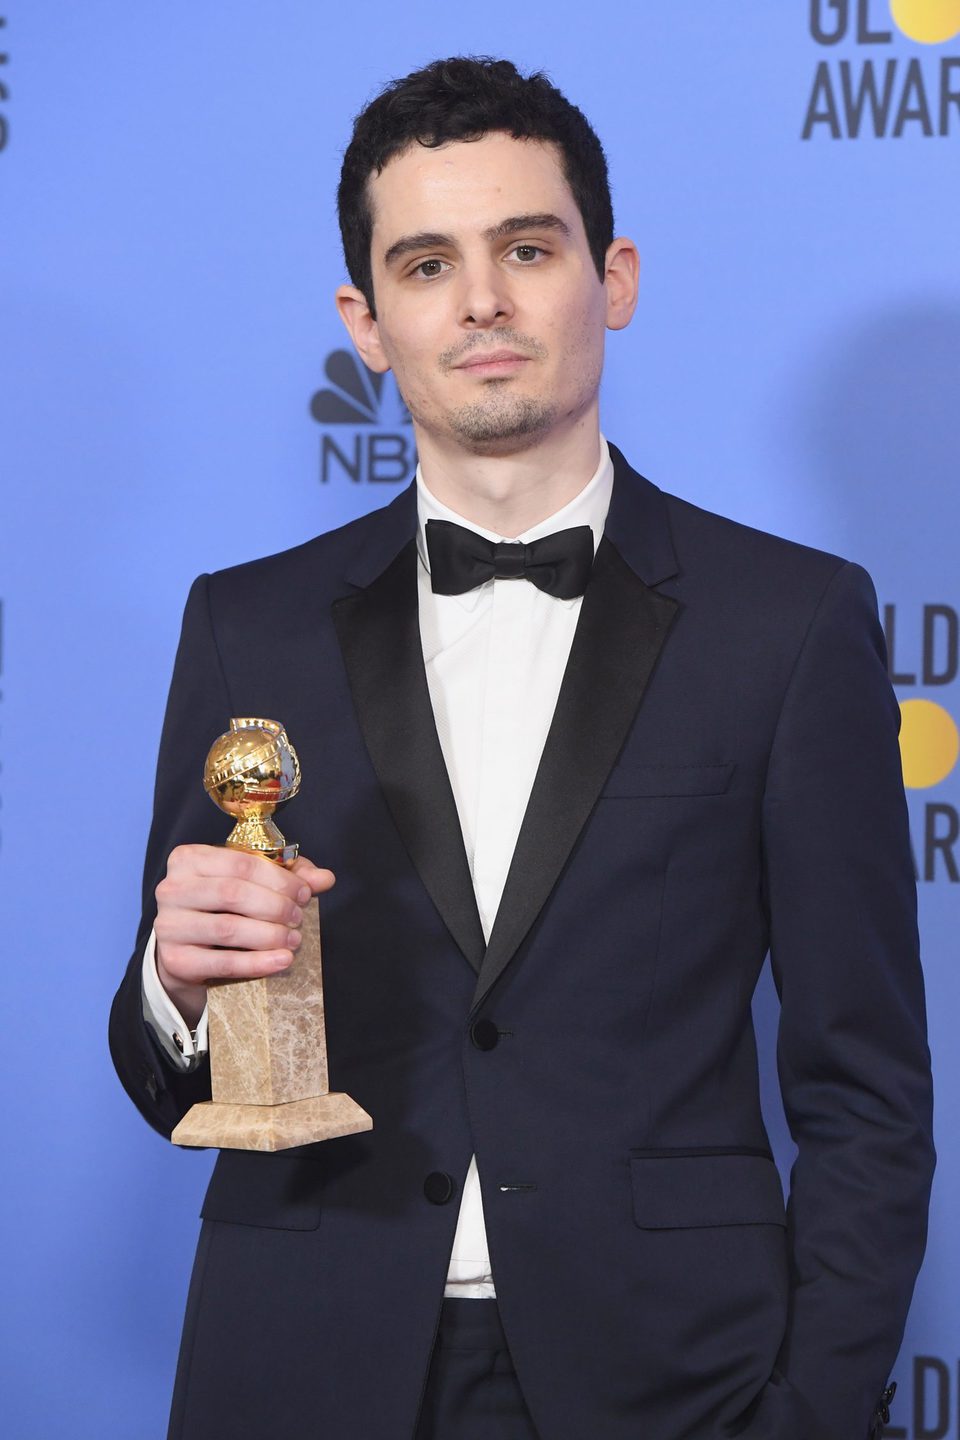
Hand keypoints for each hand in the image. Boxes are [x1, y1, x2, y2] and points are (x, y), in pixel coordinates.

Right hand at [154, 845, 334, 1025]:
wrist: (186, 952)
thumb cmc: (221, 908)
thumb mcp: (251, 884)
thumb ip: (287, 876)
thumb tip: (325, 878)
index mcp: (188, 859)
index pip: (240, 862)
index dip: (279, 878)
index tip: (304, 893)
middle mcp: (171, 888)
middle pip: (233, 893)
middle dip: (275, 906)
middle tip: (299, 918)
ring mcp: (168, 925)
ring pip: (228, 927)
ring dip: (270, 935)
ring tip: (293, 940)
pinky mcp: (174, 960)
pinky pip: (222, 962)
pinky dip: (257, 962)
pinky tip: (281, 960)